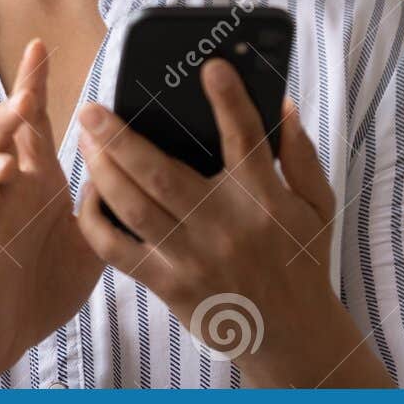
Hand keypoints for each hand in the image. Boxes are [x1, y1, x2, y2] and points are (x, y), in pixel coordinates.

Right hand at [0, 39, 101, 380]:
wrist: (14, 334)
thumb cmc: (50, 277)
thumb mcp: (90, 236)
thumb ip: (105, 200)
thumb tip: (128, 159)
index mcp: (35, 180)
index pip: (30, 122)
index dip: (31, 83)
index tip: (40, 47)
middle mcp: (4, 191)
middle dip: (6, 116)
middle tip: (24, 101)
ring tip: (6, 167)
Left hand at [74, 57, 388, 386]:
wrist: (291, 335)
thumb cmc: (303, 262)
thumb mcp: (318, 206)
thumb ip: (301, 155)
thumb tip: (282, 105)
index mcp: (263, 200)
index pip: (245, 139)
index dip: (229, 101)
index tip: (211, 68)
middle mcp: (223, 226)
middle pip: (161, 174)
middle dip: (121, 137)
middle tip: (93, 108)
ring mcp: (191, 257)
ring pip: (133, 206)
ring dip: (102, 170)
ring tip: (86, 141)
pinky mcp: (169, 283)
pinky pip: (119, 250)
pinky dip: (96, 222)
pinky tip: (88, 194)